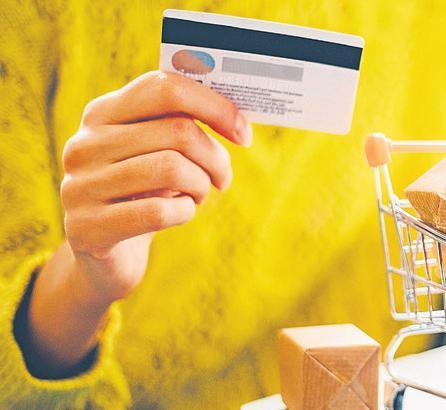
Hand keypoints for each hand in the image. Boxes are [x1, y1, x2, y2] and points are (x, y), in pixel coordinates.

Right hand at [61, 70, 249, 301]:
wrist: (105, 256)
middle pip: (178, 131)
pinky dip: (185, 212)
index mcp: (101, 114)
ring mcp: (80, 186)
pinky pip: (160, 211)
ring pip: (172, 168)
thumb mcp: (158, 155)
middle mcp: (84, 144)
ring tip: (199, 195)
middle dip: (216, 158)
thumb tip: (235, 120)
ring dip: (201, 185)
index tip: (243, 132)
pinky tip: (180, 213)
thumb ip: (181, 129)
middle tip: (222, 178)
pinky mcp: (86, 229)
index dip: (215, 106)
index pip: (165, 88)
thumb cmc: (143, 194)